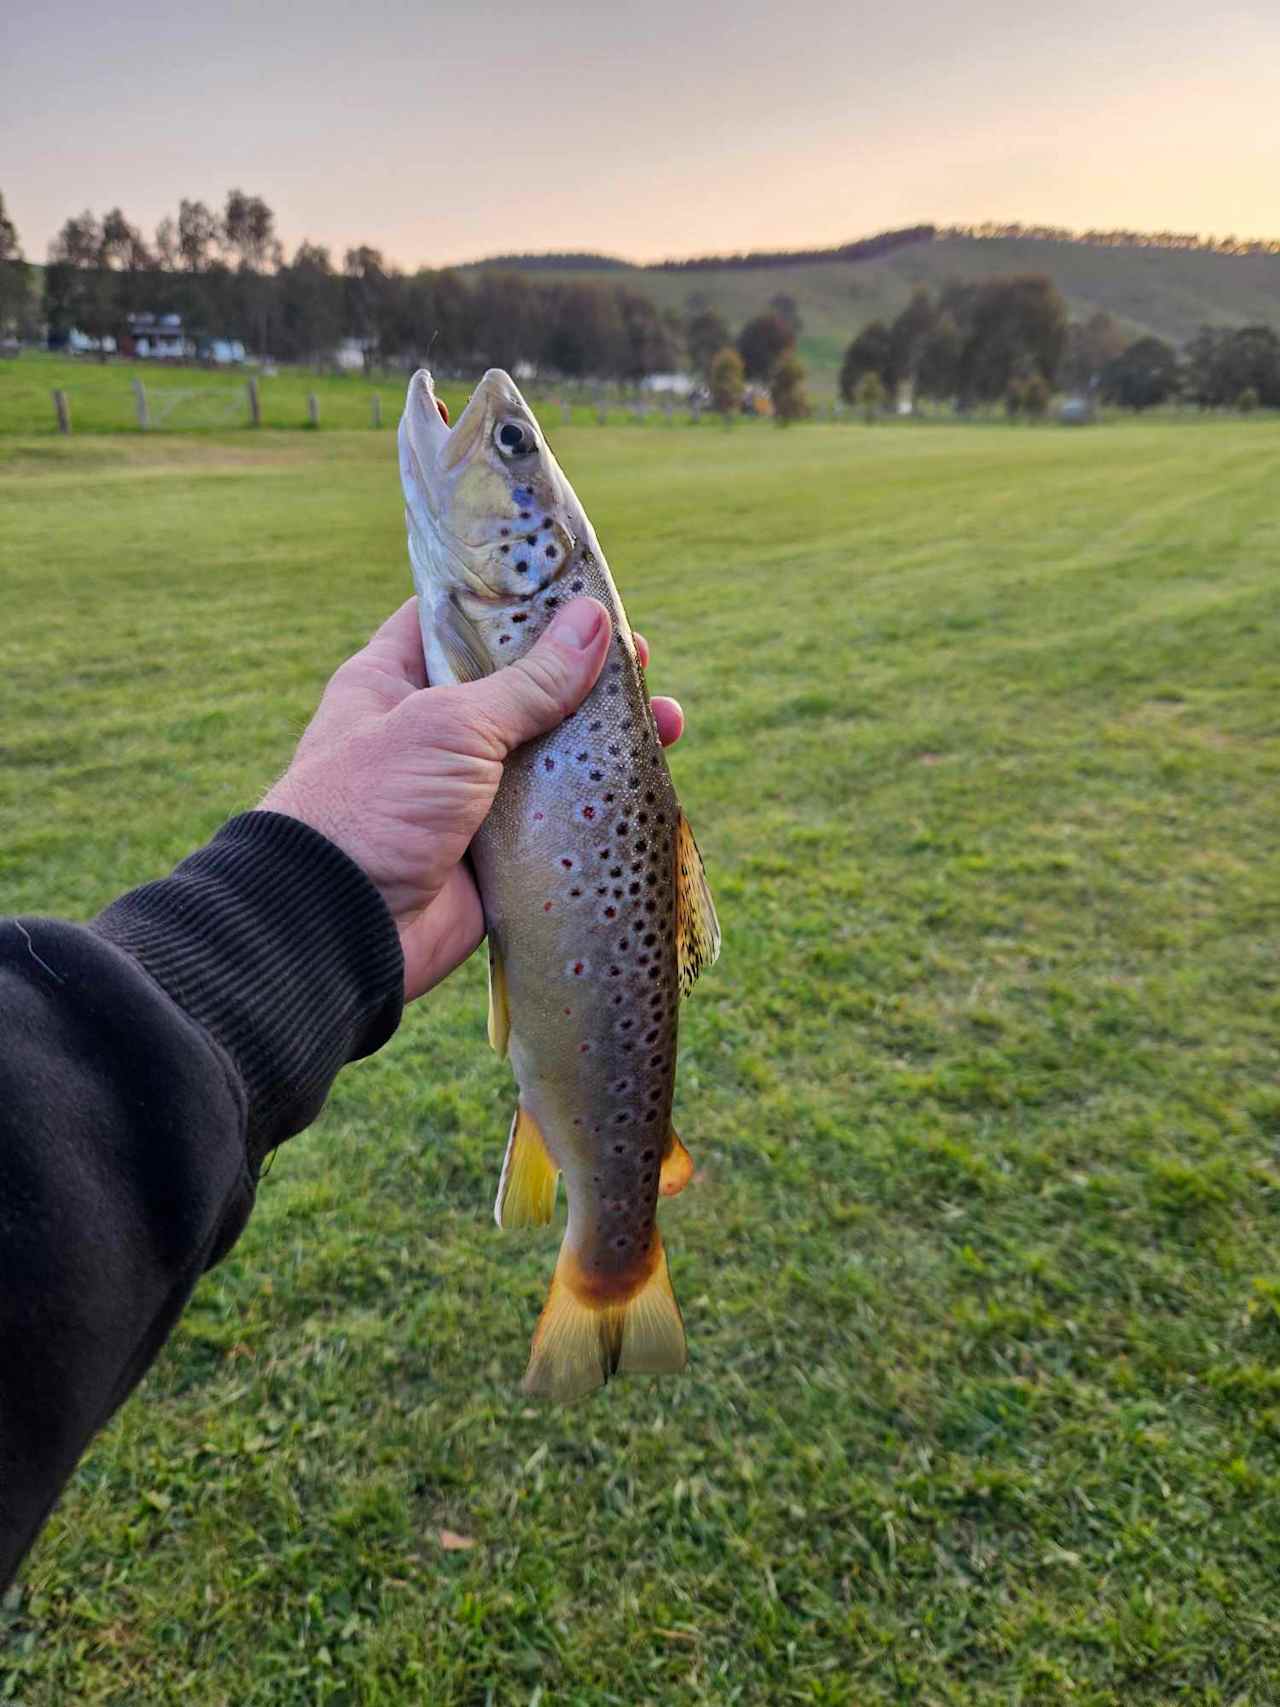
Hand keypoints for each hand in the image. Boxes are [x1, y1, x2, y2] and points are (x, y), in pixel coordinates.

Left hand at [259, 597, 683, 1000]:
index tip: (578, 591)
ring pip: (548, 754)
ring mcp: (465, 795)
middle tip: (641, 659)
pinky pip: (557, 819)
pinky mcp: (495, 853)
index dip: (516, 603)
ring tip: (666, 721)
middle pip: (519, 686)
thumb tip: (597, 622)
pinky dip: (600, 802)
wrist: (339, 928)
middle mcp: (430, 733)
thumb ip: (529, 681)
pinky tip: (648, 780)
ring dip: (606, 738)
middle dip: (582, 673)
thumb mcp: (451, 725)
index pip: (455, 621)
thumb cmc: (373, 804)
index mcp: (393, 681)